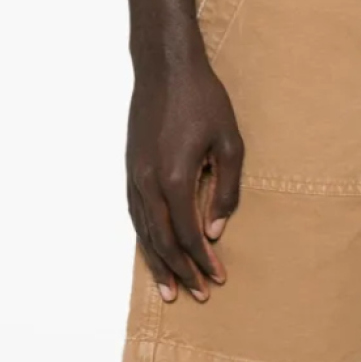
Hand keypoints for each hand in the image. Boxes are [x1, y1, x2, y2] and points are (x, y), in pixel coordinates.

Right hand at [125, 55, 243, 302]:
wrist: (164, 66)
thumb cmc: (203, 99)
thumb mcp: (230, 143)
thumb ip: (226, 190)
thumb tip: (216, 230)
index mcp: (175, 179)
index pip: (190, 235)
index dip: (204, 261)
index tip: (219, 279)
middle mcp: (148, 183)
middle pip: (164, 242)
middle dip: (182, 272)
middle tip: (198, 295)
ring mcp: (134, 177)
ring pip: (145, 232)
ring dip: (158, 263)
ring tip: (169, 290)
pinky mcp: (130, 169)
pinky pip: (136, 215)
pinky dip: (145, 238)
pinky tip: (153, 252)